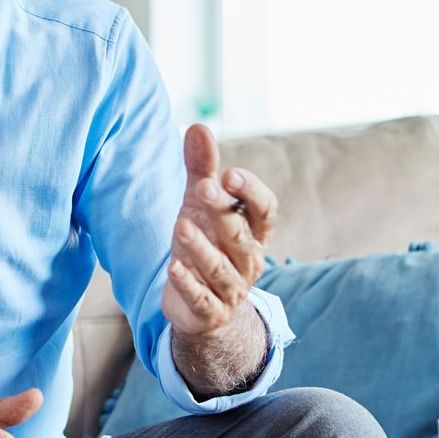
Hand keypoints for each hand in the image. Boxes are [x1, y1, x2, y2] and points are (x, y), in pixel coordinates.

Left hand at [163, 124, 277, 337]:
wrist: (202, 308)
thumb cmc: (207, 244)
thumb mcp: (201, 206)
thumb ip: (202, 169)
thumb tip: (198, 125)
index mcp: (254, 232)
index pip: (265, 211)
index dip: (251, 192)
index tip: (229, 175)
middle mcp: (248, 260)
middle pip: (241, 236)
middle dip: (224, 212)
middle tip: (204, 188)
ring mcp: (230, 289)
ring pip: (220, 268)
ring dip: (202, 248)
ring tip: (182, 225)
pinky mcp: (209, 312)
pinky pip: (202, 298)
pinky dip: (188, 284)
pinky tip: (173, 267)